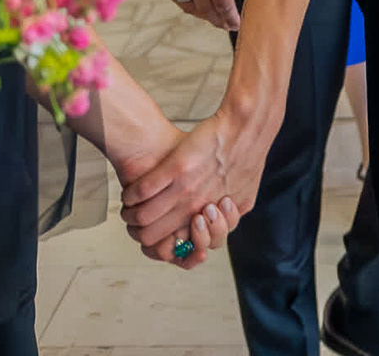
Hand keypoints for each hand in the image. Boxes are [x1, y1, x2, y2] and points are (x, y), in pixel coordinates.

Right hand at [122, 111, 265, 264]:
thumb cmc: (247, 160)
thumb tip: (218, 225)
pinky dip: (131, 195)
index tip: (160, 233)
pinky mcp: (175, 167)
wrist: (246, 129)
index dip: (163, 246)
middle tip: (138, 222)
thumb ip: (229, 217)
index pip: (177, 248)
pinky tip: (130, 192)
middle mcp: (196, 208)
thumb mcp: (244, 198)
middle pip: (152, 236)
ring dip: (131, 215)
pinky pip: (142, 190)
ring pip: (143, 216)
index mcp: (211, 218)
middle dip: (141, 232)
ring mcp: (184, 188)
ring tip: (130, 208)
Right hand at [161, 0, 247, 30]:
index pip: (223, 2)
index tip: (237, 23)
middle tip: (227, 25)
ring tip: (215, 17)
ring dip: (204, 15)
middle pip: (207, 9)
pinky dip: (189, 6)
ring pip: (191, 7)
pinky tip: (197, 6)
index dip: (231, 17)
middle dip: (219, 20)